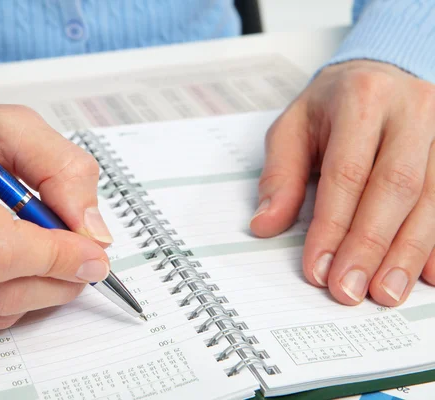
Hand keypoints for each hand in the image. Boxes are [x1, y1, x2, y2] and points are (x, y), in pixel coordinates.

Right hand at [0, 104, 112, 328]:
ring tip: (52, 258)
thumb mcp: (9, 126)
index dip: (56, 257)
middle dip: (57, 278)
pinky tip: (10, 265)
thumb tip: (91, 231)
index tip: (93, 254)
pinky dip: (9, 296)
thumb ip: (60, 168)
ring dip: (40, 290)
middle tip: (84, 261)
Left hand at [250, 60, 434, 305]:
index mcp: (362, 98)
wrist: (383, 73)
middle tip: (350, 291)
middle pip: (395, 187)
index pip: (346, 172)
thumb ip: (280, 175)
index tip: (317, 268)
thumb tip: (265, 225)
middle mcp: (413, 110)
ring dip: (408, 253)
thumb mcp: (293, 127)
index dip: (332, 225)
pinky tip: (427, 275)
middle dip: (370, 246)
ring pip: (433, 199)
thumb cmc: (332, 105)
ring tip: (385, 293)